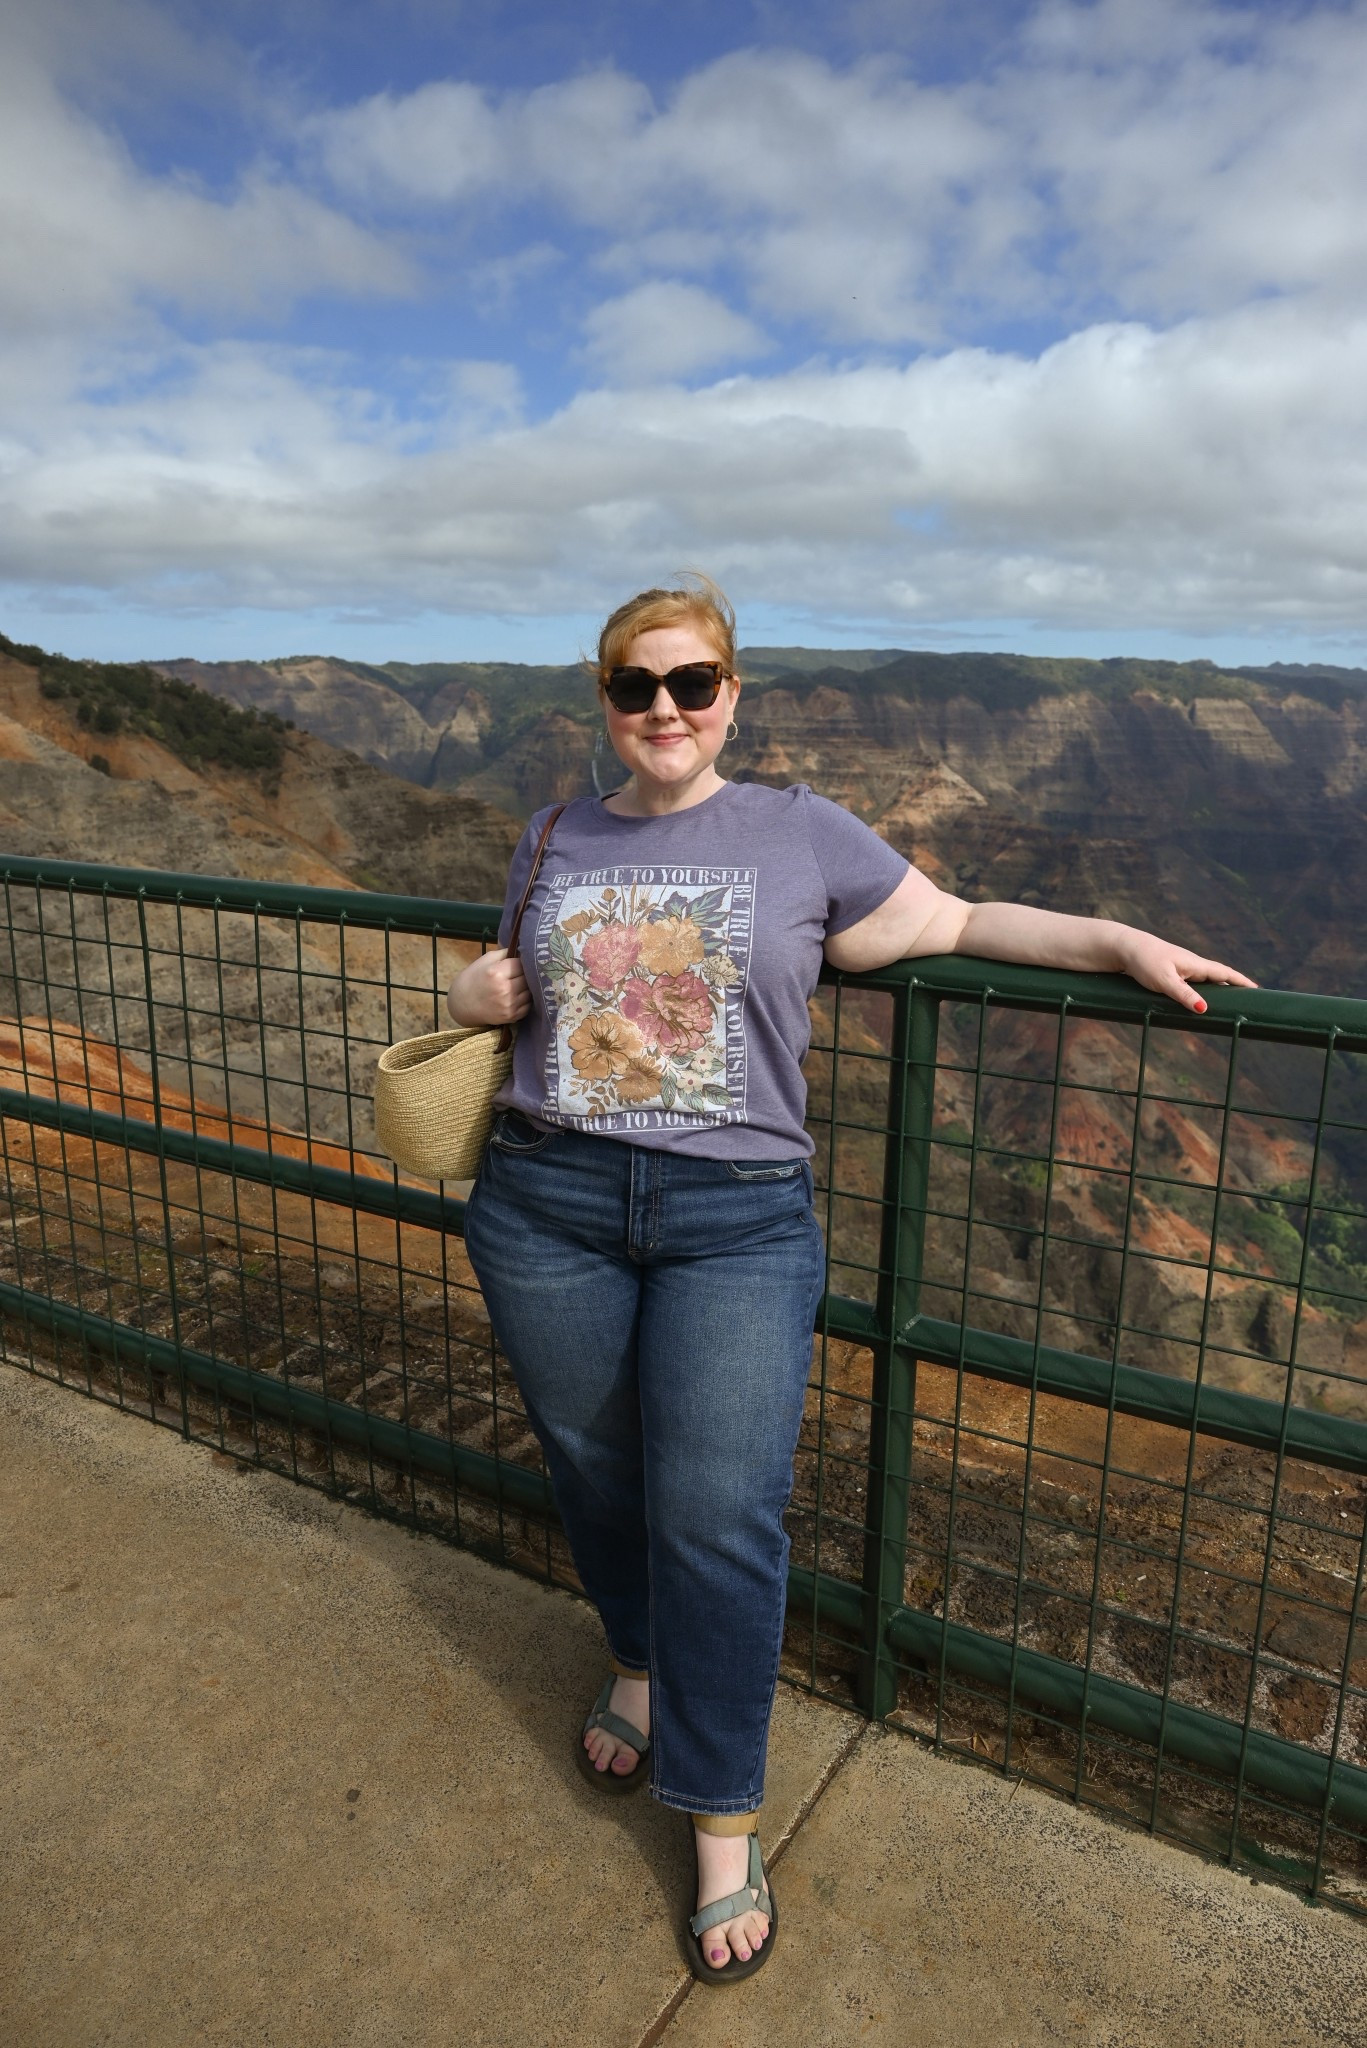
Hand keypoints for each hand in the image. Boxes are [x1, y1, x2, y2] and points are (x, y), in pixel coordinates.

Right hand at [446, 947, 530, 1026]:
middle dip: (524, 975)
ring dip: (526, 988)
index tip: (515, 964)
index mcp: (496, 973)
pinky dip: (525, 1000)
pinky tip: (516, 997)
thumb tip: (522, 949)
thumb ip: (505, 953)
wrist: (461, 1004)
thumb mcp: (485, 960)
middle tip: (517, 975)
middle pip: (528, 978)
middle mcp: (505, 989)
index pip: (521, 964)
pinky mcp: (512, 1016)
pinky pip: (528, 1005)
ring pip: (530, 991)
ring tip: (516, 986)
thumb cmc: (473, 978)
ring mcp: (509, 1004)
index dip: (519, 963)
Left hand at [1111, 930, 1257, 1012]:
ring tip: (1229, 1003)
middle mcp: (1192, 965)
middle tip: (1248, 1000)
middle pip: (1218, 978)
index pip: (1225, 973)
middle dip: (1233, 987)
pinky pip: (1192, 983)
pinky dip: (1201, 991)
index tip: (1257, 990)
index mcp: (1195, 964)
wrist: (1124, 947)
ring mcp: (1181, 968)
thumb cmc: (1144, 962)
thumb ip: (1183, 994)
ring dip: (1217, 990)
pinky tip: (1199, 999)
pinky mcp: (1170, 972)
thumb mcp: (1164, 981)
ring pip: (1205, 981)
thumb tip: (1204, 1010)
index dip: (1241, 982)